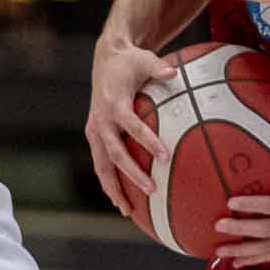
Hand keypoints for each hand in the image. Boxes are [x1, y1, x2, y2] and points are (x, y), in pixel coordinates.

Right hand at [85, 39, 176, 216]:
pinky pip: (101, 164)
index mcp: (114, 103)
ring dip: (114, 188)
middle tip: (152, 190)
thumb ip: (159, 67)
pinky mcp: (94, 136)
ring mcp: (95, 130)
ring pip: (102, 165)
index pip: (131, 126)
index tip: (165, 157)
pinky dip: (109, 182)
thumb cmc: (130, 61)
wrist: (106, 59)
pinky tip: (122, 201)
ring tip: (128, 211)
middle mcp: (101, 120)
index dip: (147, 141)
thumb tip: (175, 73)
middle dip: (131, 174)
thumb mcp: (144, 58)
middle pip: (114, 153)